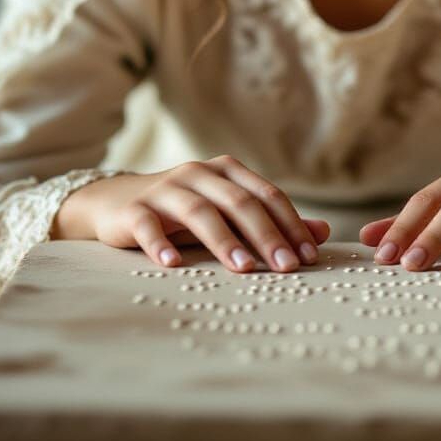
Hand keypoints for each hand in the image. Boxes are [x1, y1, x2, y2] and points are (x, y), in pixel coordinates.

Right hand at [51, 155, 329, 273]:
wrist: (117, 202)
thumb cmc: (183, 211)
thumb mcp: (228, 212)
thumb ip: (273, 222)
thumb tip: (324, 233)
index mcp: (227, 171)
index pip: (267, 195)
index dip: (290, 224)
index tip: (309, 257)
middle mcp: (199, 173)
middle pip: (239, 203)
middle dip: (266, 236)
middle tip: (287, 268)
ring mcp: (166, 189)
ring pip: (200, 212)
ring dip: (224, 241)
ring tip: (244, 269)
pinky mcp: (135, 210)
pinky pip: (148, 225)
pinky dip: (161, 244)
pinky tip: (173, 265)